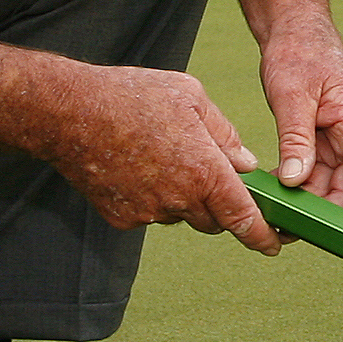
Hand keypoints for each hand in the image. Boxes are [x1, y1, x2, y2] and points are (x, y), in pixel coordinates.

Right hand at [41, 65, 281, 254]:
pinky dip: (152, 197)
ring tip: (162, 155)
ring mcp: (148, 212)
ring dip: (183, 197)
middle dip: (219, 203)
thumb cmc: (133, 95)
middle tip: (208, 171)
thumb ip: (225, 135)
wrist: (68, 112)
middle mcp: (179, 199)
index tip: (274, 246)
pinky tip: (137, 165)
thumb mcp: (192, 97)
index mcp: (205, 171)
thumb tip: (246, 164)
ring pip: (180, 215)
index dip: (262, 236)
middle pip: (214, 219)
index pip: (242, 217)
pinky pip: (150, 213)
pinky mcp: (122, 218)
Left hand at [258, 14, 342, 208]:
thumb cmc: (299, 54)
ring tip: (274, 209)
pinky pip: (314, 176)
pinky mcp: (322, 145)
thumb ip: (296, 138)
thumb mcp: (293, 95)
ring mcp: (339, 143)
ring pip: (328, 187)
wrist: (294, 31)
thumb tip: (297, 181)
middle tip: (292, 228)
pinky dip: (296, 186)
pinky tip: (273, 189)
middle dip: (325, 211)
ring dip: (306, 201)